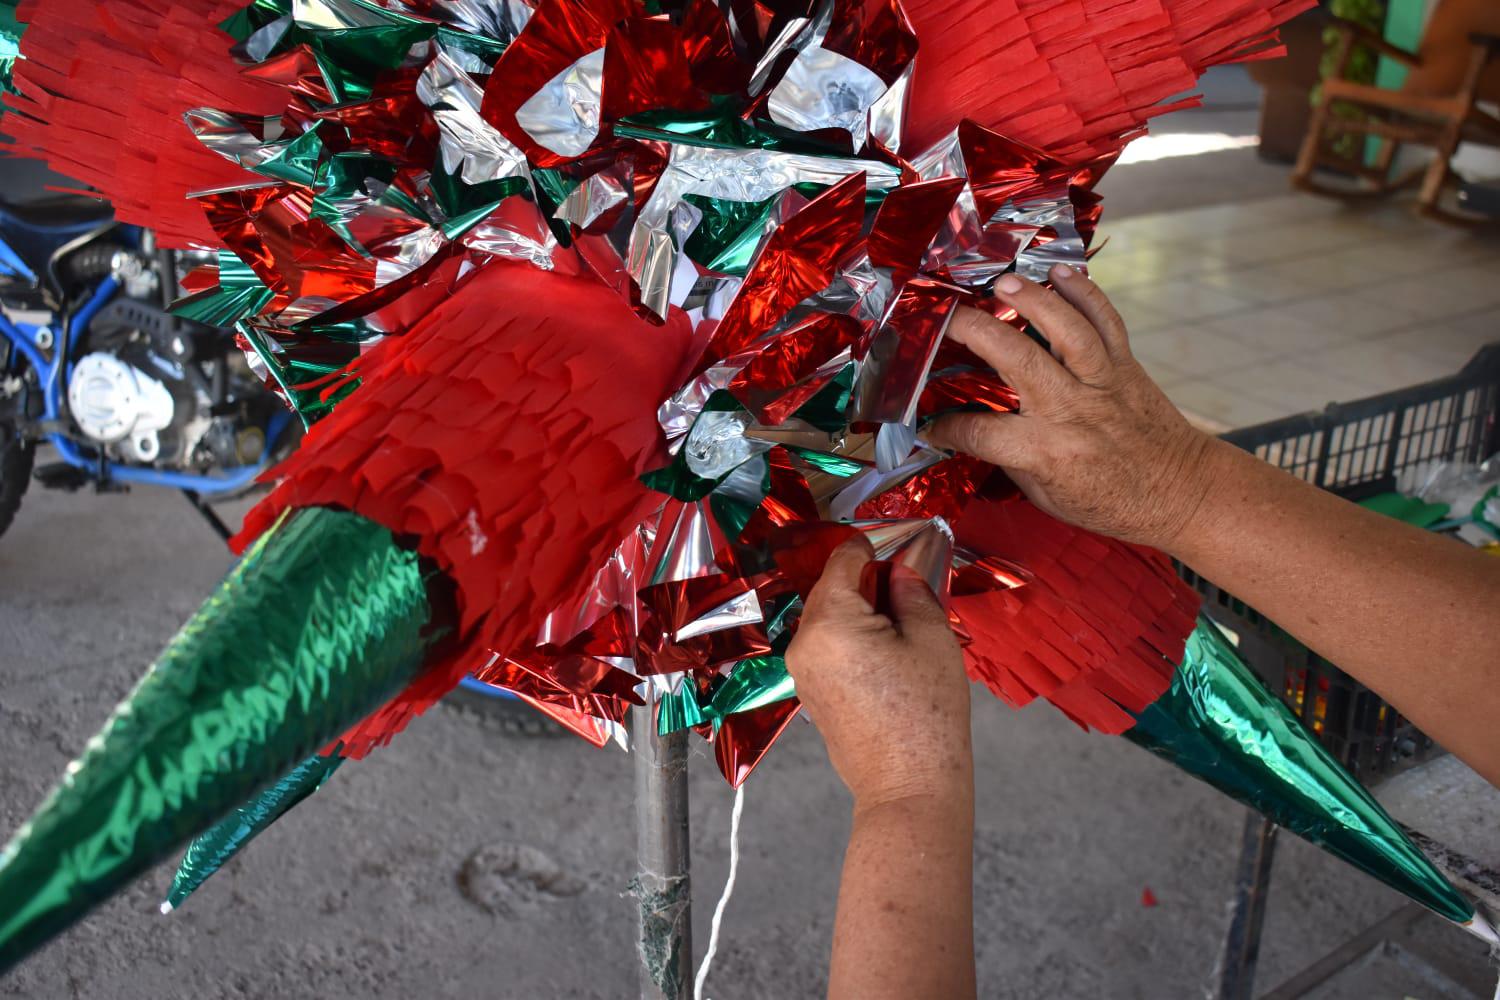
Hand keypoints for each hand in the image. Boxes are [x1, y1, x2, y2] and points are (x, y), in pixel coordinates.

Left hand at [784, 536, 971, 808]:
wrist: (909, 785)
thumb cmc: (927, 717)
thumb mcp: (932, 638)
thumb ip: (912, 591)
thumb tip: (899, 571)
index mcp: (830, 622)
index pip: (843, 561)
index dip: (871, 548)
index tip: (896, 548)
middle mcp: (804, 643)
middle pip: (831, 588)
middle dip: (866, 581)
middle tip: (907, 587)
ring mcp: (802, 670)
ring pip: (828, 617)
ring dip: (859, 610)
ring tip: (901, 623)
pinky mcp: (809, 691)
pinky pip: (826, 646)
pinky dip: (851, 637)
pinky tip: (886, 650)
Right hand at [924, 264, 1219, 550]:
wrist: (1181, 492)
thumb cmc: (1112, 502)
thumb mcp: (1047, 496)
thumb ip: (1011, 459)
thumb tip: (971, 432)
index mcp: (1048, 452)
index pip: (980, 431)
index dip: (946, 426)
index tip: (929, 422)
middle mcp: (1073, 410)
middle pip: (1017, 359)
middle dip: (976, 331)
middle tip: (947, 316)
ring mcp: (1103, 382)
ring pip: (1067, 329)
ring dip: (1033, 300)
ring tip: (1004, 282)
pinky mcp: (1126, 366)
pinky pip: (1106, 320)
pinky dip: (1085, 292)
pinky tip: (1060, 273)